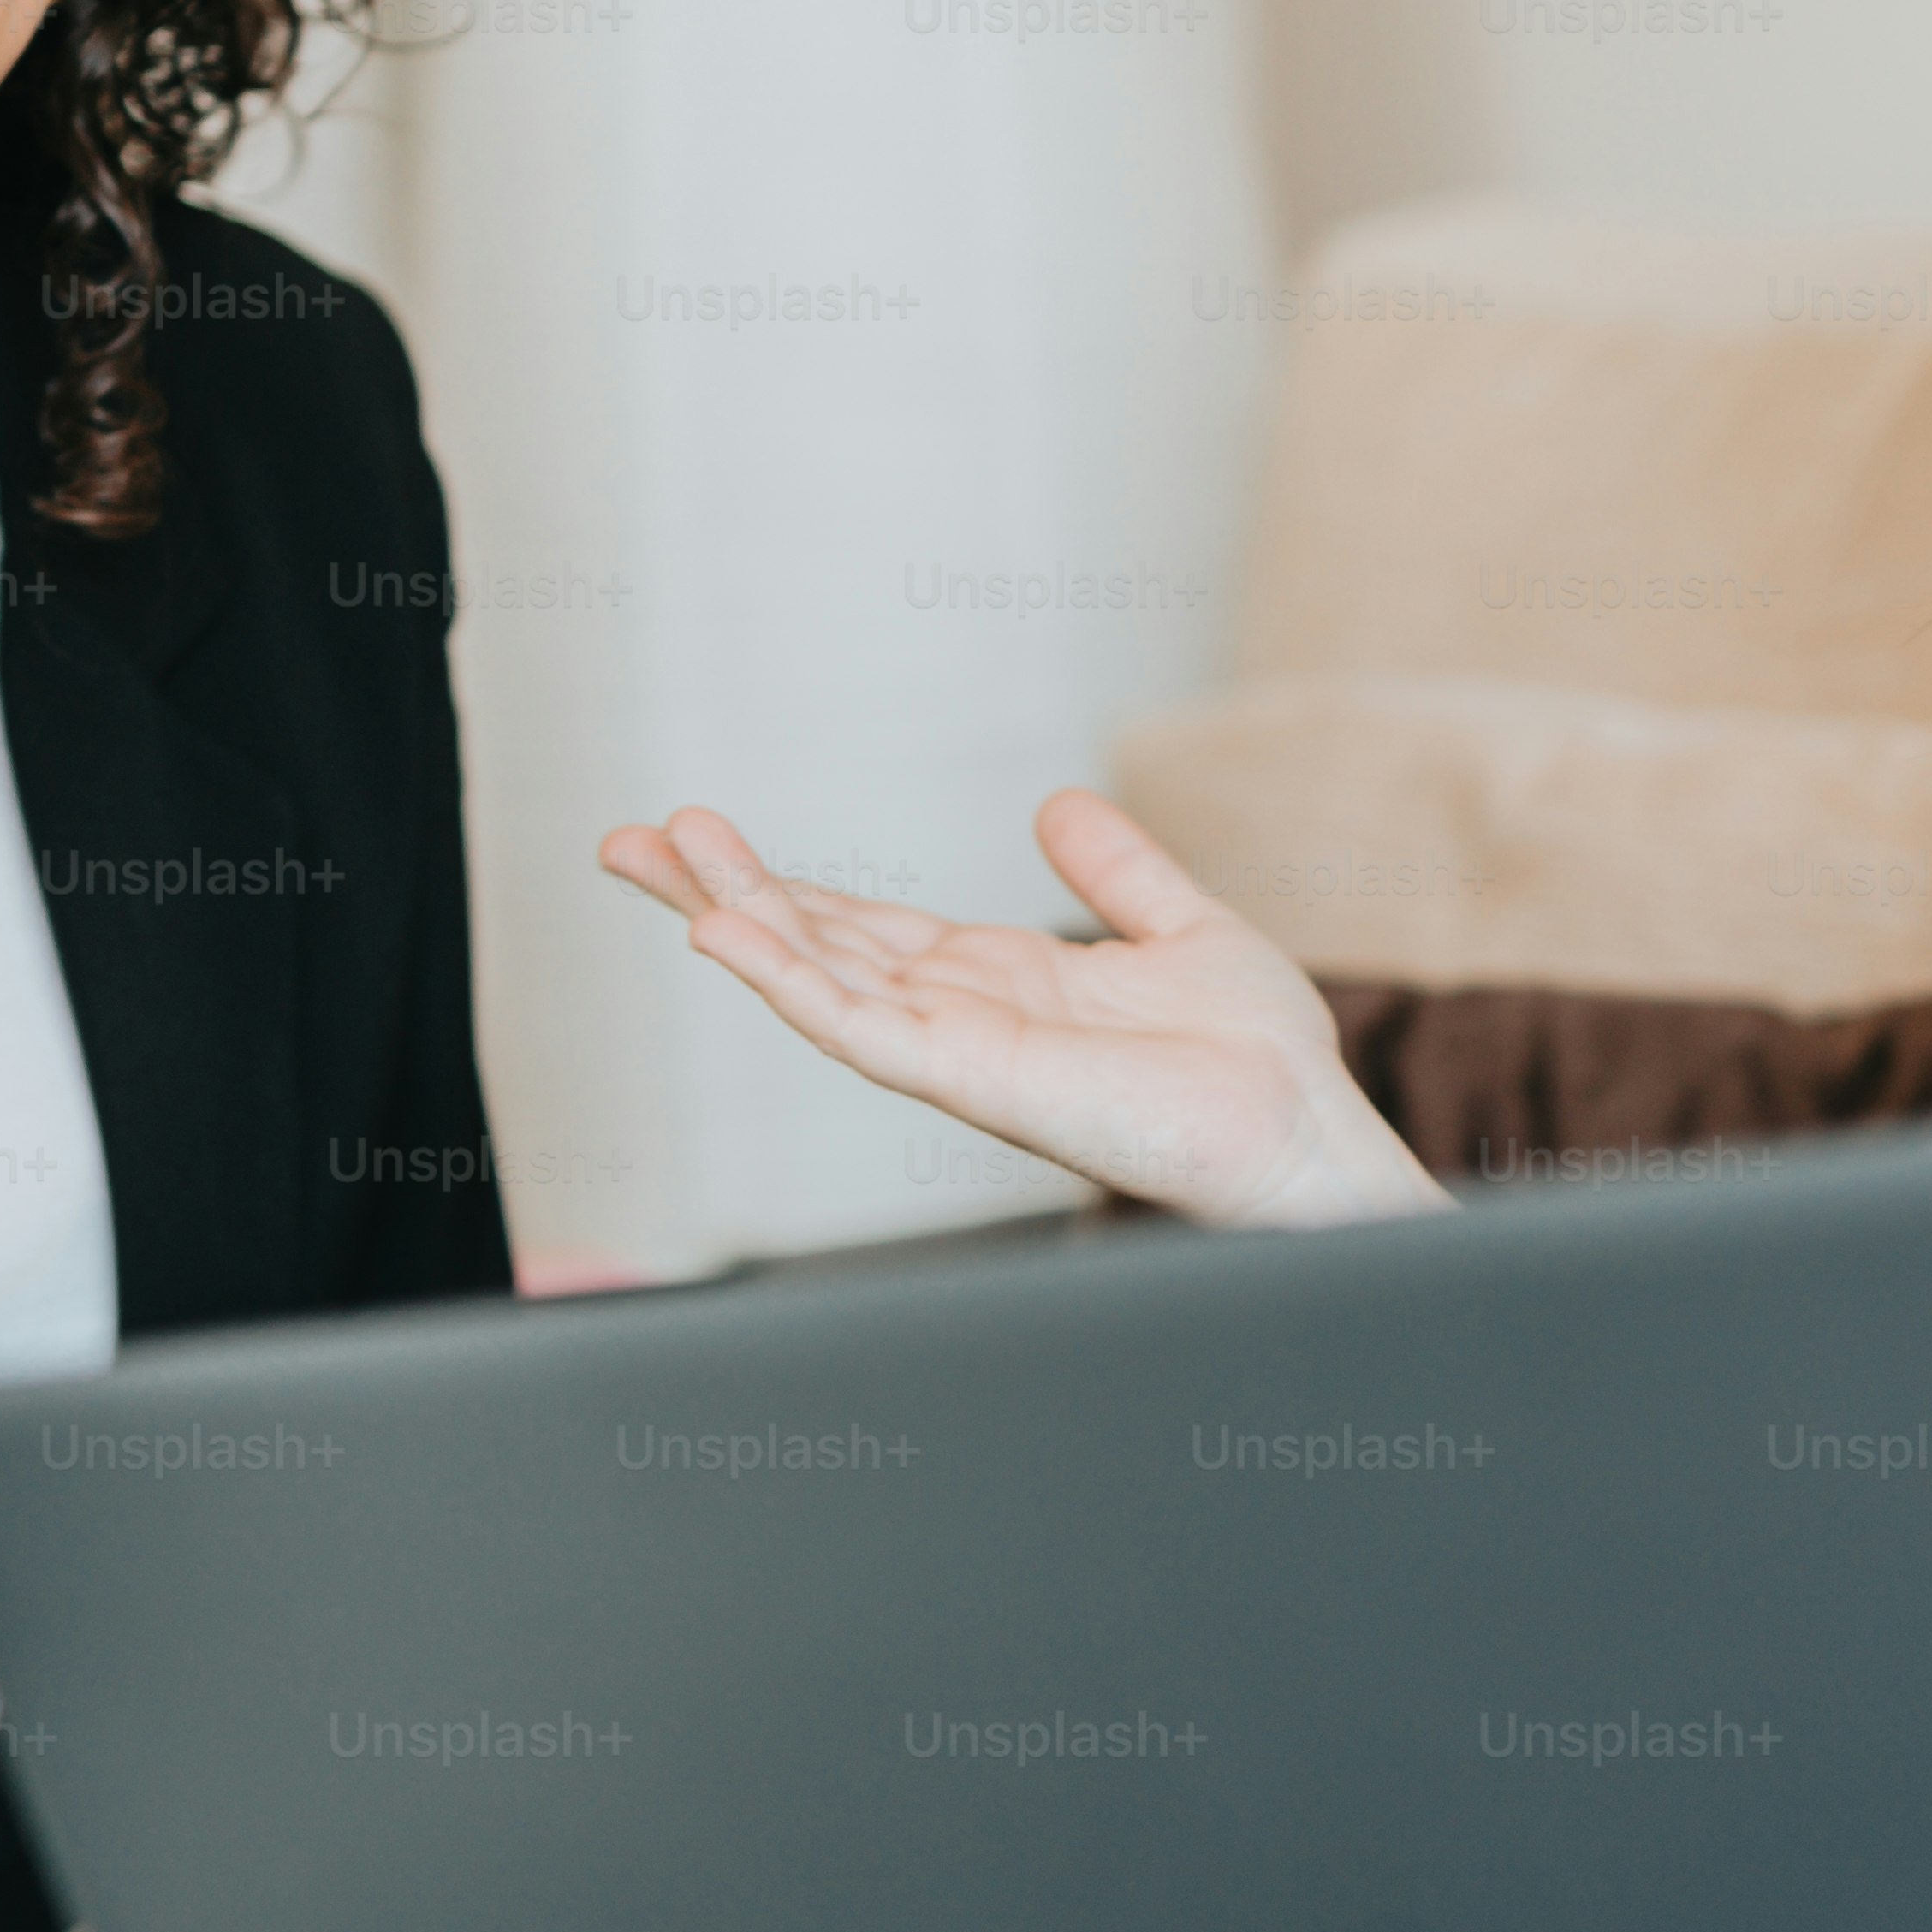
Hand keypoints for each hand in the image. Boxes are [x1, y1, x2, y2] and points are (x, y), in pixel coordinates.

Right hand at [601, 788, 1450, 1230]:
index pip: (858, 925)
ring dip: (739, 921)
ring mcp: (959, 1052)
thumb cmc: (1258, 1058)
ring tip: (662, 861)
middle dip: (720, 895)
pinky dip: (793, 986)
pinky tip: (729, 941)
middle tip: (628, 841)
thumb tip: (1057, 804)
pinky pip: (863, 1031)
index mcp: (995, 981)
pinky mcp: (975, 1081)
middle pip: (813, 947)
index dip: (777, 883)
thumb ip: (1116, 872)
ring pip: (820, 981)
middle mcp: (961, 1018)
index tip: (695, 833)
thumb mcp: (1181, 927)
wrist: (1303, 1126)